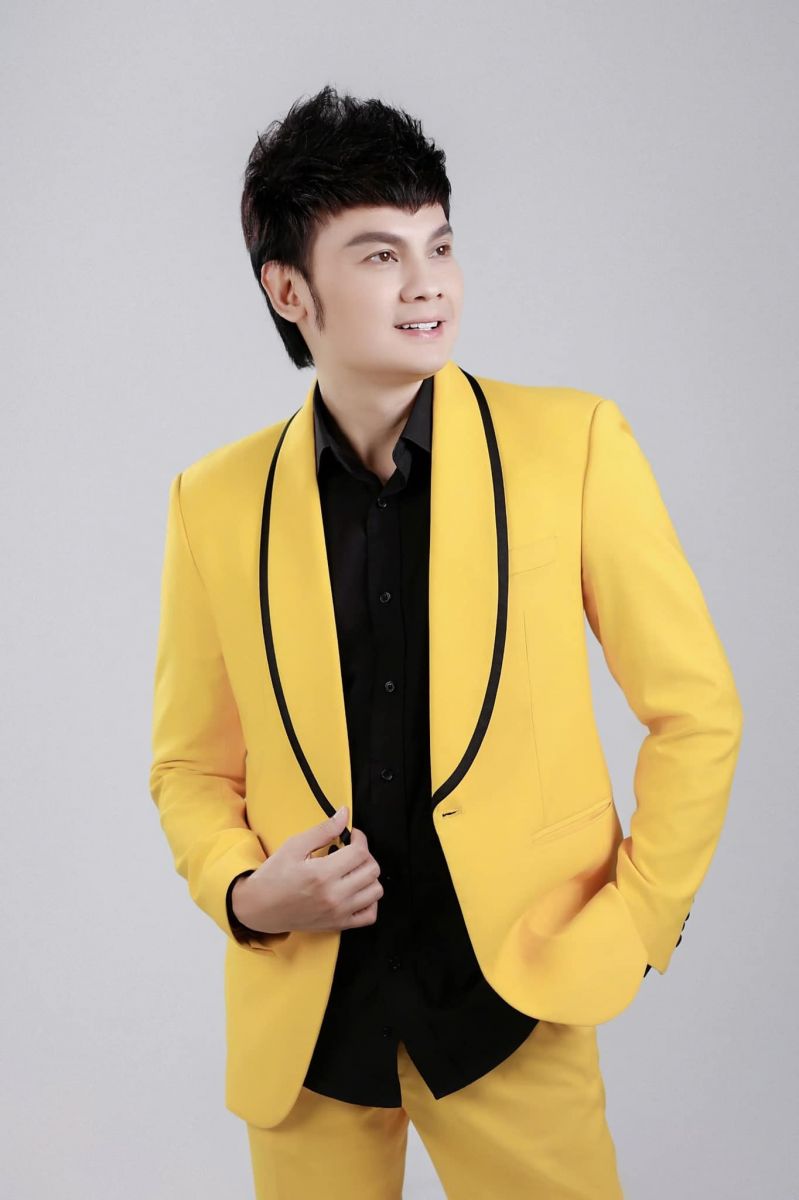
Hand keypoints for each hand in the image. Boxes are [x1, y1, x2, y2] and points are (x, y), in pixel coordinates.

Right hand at [231, 807, 383, 934]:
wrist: (259, 908)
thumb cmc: (273, 876)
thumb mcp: (294, 846)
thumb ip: (323, 830)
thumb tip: (344, 814)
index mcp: (322, 874)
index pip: (360, 852)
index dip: (360, 838)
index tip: (353, 836)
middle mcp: (334, 896)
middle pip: (372, 870)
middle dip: (365, 854)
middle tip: (351, 850)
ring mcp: (338, 913)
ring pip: (375, 891)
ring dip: (369, 876)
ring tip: (353, 870)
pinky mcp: (338, 924)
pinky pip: (370, 915)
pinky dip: (369, 901)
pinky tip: (357, 890)